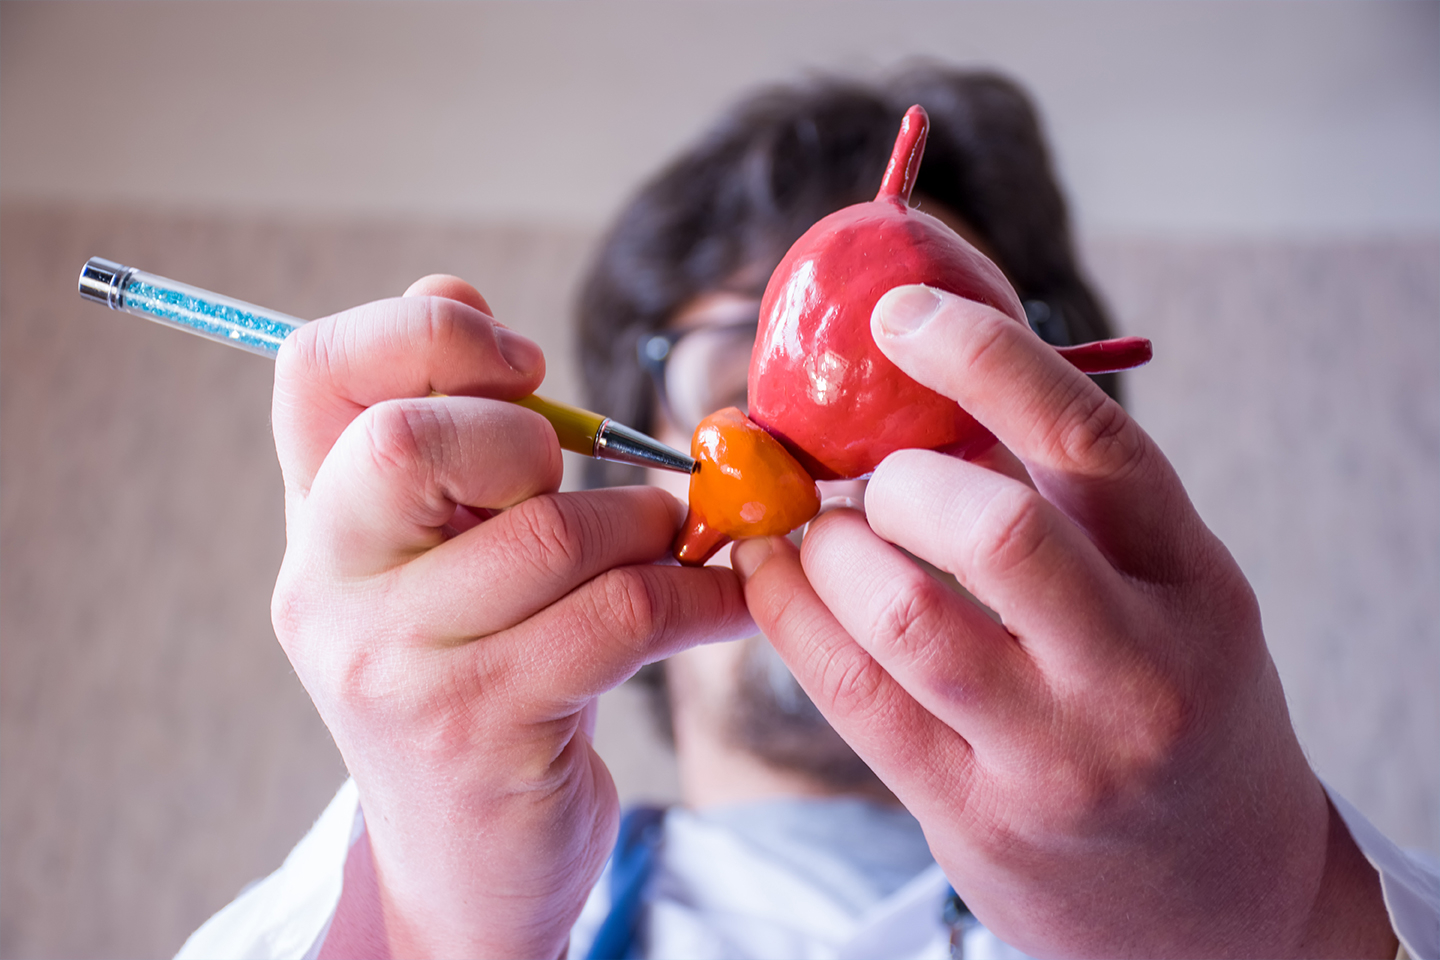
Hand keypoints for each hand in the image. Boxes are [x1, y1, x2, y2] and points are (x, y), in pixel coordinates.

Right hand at [270, 276, 752, 958]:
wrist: (466, 866)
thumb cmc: (481, 682)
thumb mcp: (444, 561)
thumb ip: (451, 443)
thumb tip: (463, 292)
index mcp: (318, 521)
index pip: (315, 369)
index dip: (425, 331)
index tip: (521, 364)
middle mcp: (330, 585)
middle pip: (413, 438)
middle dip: (535, 438)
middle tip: (576, 485)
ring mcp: (394, 663)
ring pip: (555, 528)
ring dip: (649, 530)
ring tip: (673, 550)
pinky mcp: (480, 724)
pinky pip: (622, 613)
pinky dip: (702, 596)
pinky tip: (726, 603)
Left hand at [733, 285, 1394, 957]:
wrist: (1219, 896)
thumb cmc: (1175, 705)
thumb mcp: (1167, 591)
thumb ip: (1071, 502)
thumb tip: (930, 386)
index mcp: (1192, 581)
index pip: (1091, 444)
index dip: (985, 360)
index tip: (900, 314)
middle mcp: (1136, 669)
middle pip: (996, 529)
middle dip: (896, 480)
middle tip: (869, 479)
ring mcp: (1055, 753)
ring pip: (905, 616)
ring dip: (828, 547)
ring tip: (815, 530)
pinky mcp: (974, 814)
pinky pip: (852, 694)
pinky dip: (790, 614)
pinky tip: (774, 576)